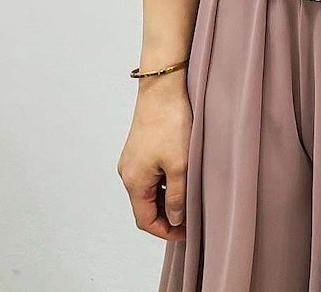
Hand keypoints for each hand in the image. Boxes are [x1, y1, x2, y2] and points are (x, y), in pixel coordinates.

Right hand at [117, 76, 191, 240]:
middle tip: (193, 214)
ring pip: (149, 189)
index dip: (166, 231)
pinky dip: (164, 180)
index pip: (145, 221)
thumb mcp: (180, 165)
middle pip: (145, 206)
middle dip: (167, 214)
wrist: (162, 88)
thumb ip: (177, 197)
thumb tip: (175, 218)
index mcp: (133, 181)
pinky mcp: (139, 148)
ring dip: (167, 196)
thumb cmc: (170, 123)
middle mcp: (127, 172)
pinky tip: (182, 173)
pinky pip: (150, 174)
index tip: (187, 232)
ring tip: (191, 193)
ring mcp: (132, 160)